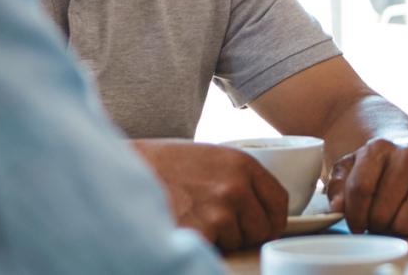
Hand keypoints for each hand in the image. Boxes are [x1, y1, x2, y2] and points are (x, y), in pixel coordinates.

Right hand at [133, 139, 286, 251]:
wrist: (128, 168)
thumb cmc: (166, 164)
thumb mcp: (212, 157)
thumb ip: (240, 178)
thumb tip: (264, 209)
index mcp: (243, 164)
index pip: (280, 202)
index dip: (273, 219)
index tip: (265, 225)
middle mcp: (236, 186)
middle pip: (263, 228)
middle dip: (245, 231)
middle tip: (219, 221)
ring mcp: (219, 209)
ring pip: (238, 241)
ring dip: (220, 237)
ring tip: (194, 216)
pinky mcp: (201, 230)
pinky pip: (216, 249)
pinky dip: (201, 243)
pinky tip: (185, 224)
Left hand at [326, 137, 407, 235]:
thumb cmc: (377, 167)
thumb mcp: (350, 168)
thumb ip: (337, 187)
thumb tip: (338, 208)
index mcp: (379, 148)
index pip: (361, 189)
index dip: (354, 215)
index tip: (355, 224)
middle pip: (382, 211)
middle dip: (375, 224)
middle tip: (377, 220)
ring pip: (406, 222)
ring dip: (397, 228)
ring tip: (395, 218)